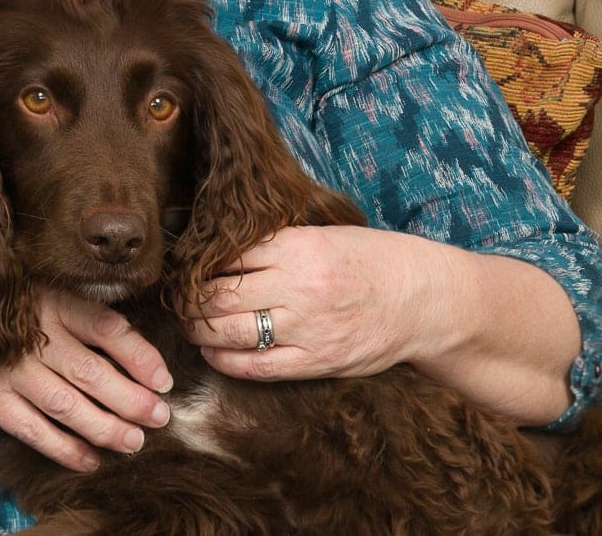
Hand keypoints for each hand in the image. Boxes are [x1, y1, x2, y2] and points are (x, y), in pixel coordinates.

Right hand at [0, 289, 171, 471]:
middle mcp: (33, 336)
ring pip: (66, 406)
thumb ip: (80, 312)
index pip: (106, 327)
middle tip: (160, 417)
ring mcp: (10, 370)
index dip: (140, 356)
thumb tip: (135, 345)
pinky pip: (31, 429)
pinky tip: (89, 460)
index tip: (164, 379)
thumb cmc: (5, 305)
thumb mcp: (42, 291)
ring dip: (104, 428)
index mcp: (52, 302)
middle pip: (92, 373)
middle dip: (131, 400)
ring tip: (134, 442)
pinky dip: (62, 448)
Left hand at [181, 225, 431, 381]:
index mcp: (298, 246)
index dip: (198, 264)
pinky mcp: (315, 361)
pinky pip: (256, 367)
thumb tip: (223, 248)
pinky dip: (225, 361)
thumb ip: (279, 243)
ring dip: (200, 331)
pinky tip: (214, 354)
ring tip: (191, 326)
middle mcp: (299, 286)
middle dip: (190, 300)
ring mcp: (307, 327)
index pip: (227, 255)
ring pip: (230, 331)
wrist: (422, 299)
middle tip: (179, 301)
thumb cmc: (371, 261)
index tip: (185, 268)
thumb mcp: (326, 234)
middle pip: (219, 295)